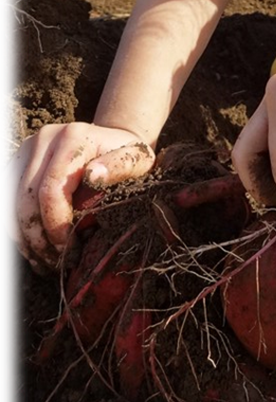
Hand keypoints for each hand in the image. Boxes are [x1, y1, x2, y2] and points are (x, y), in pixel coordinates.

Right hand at [1, 123, 154, 268]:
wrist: (112, 140)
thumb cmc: (127, 156)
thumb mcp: (136, 160)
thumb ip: (120, 166)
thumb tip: (93, 175)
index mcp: (73, 138)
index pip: (50, 190)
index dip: (55, 226)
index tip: (69, 251)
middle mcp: (44, 138)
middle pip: (24, 198)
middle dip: (37, 237)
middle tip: (55, 263)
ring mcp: (27, 147)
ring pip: (7, 200)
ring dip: (21, 236)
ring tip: (42, 260)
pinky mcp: (17, 159)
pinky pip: (2, 197)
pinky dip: (11, 225)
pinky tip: (30, 246)